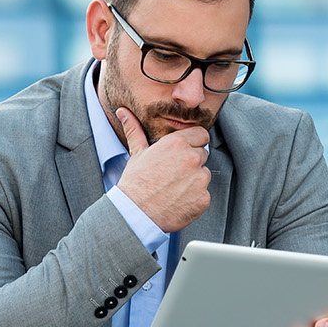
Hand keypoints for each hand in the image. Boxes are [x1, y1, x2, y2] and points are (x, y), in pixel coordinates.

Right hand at [113, 108, 211, 232]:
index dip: (192, 144)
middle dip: (191, 164)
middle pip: (202, 156)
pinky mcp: (203, 198)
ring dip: (194, 182)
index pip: (201, 135)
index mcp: (177, 143)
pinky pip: (204, 195)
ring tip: (174, 190)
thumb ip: (135, 130)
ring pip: (204, 176)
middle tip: (172, 176)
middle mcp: (191, 158)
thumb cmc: (135, 184)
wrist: (135, 214)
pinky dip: (194, 200)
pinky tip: (178, 202)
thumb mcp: (136, 153)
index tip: (182, 156)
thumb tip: (123, 112)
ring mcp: (199, 179)